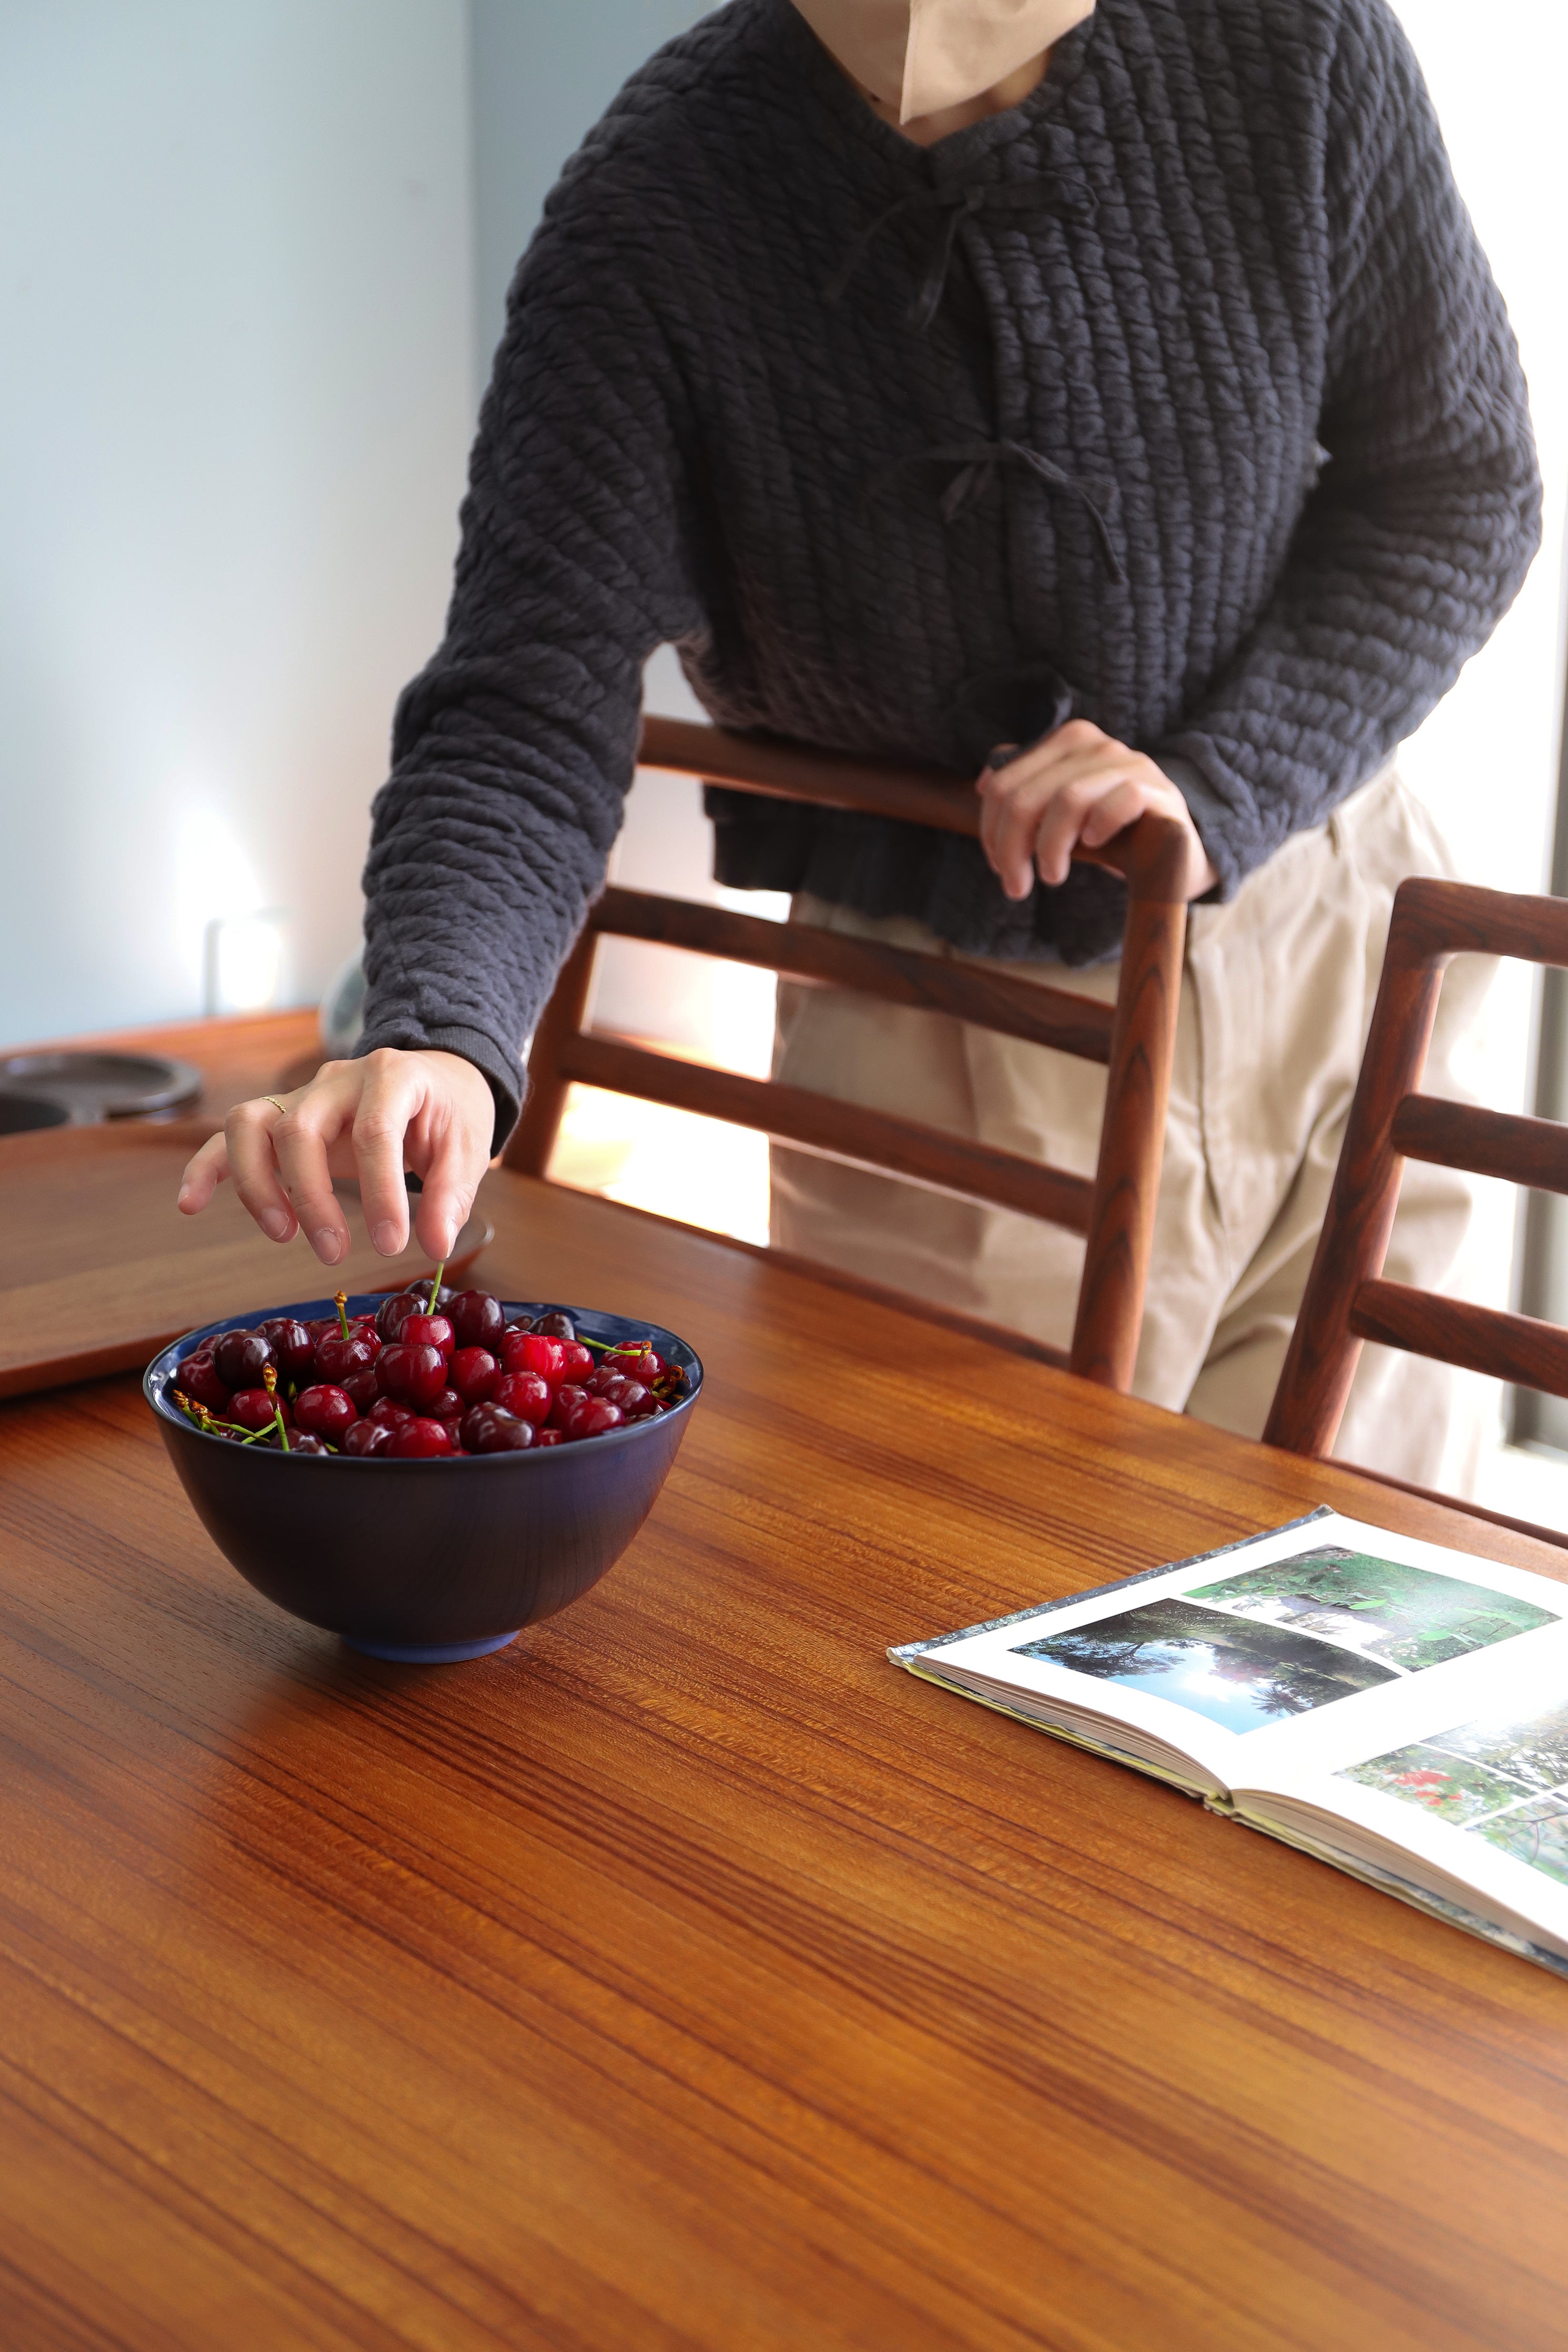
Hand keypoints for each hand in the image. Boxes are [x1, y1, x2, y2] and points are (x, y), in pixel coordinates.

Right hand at [177, 1048, 495, 1266]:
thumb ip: (450, 1196)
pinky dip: (207, 1167)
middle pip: (300, 1128)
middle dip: (311, 1197)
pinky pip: (232, 1135)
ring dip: (257, 1184)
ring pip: (251, 1124)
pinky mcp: (282, 1116)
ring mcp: (303, 1094)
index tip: (392, 1244)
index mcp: (392, 1077)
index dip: (380, 1191)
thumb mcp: (468, 1148)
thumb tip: (434, 1247)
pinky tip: (191, 1204)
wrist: (437, 1077)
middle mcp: (338, 1079)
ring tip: (282, 1234)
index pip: (374, 1130)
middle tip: (336, 1252)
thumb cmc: (450, 1112)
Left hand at [976, 720, 1218, 902]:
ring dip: (1050, 848)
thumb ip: (1026, 790)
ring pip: (1067, 799)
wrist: (1173, 852)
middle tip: (1015, 885)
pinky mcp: (1159, 791)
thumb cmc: (1109, 833)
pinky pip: (1120, 800)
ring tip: (1052, 876)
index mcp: (1066, 743)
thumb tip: (984, 784)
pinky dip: (1099, 827)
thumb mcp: (1061, 811)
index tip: (998, 866)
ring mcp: (1131, 764)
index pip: (1004, 783)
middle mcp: (1097, 745)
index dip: (990, 830)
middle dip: (1011, 848)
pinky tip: (1094, 845)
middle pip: (1026, 796)